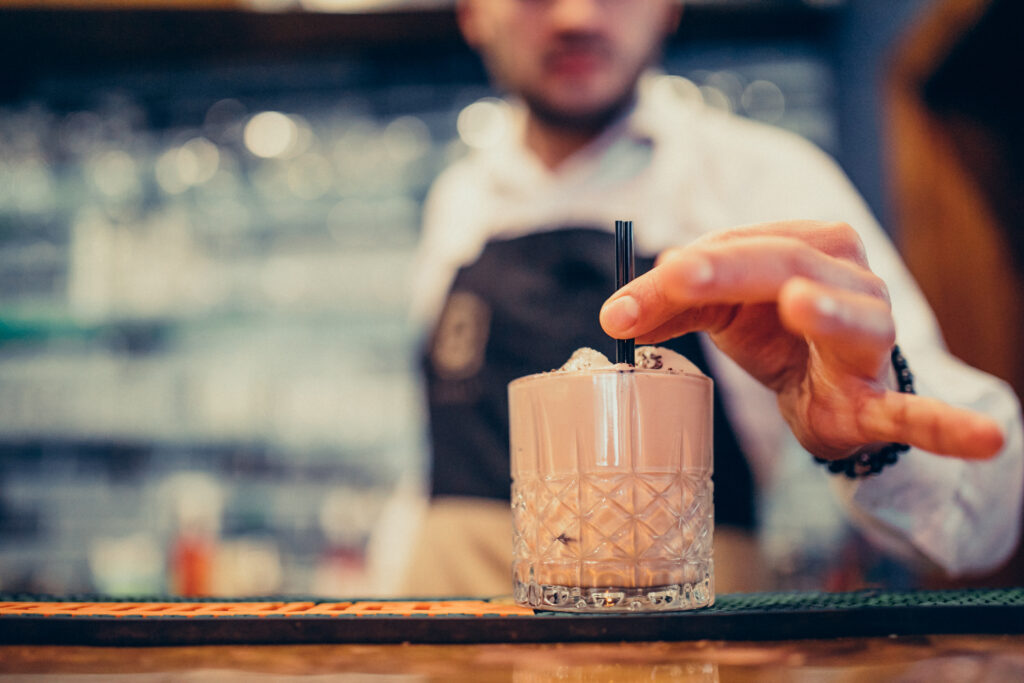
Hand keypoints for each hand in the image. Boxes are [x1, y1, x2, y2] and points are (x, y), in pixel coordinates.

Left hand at [599, 221, 1003, 460]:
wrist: (822, 388)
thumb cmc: (770, 332)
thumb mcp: (715, 312)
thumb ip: (667, 305)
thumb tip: (613, 313)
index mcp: (802, 246)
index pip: (736, 247)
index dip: (679, 273)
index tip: (622, 306)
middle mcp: (844, 279)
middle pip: (786, 263)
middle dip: (728, 268)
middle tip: (678, 275)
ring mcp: (870, 337)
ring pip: (854, 319)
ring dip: (828, 312)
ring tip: (800, 304)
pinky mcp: (880, 397)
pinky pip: (916, 411)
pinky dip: (946, 425)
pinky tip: (986, 439)